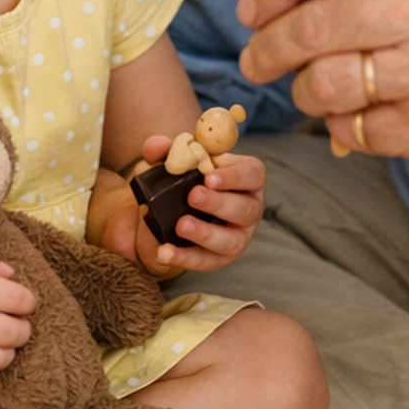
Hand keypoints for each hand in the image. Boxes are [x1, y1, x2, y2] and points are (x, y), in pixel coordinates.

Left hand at [89, 138, 267, 277]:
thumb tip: (155, 147)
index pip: (253, 175)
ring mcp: (238, 236)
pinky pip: (207, 262)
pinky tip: (164, 251)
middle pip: (246, 209)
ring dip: (206, 234)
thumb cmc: (191, 176)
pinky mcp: (220, 258)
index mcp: (248, 179)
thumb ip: (168, 150)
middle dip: (219, 203)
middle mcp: (250, 209)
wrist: (178, 205)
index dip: (234, 176)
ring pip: (232, 241)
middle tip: (193, 196)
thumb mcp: (181, 159)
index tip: (210, 176)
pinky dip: (185, 258)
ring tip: (181, 225)